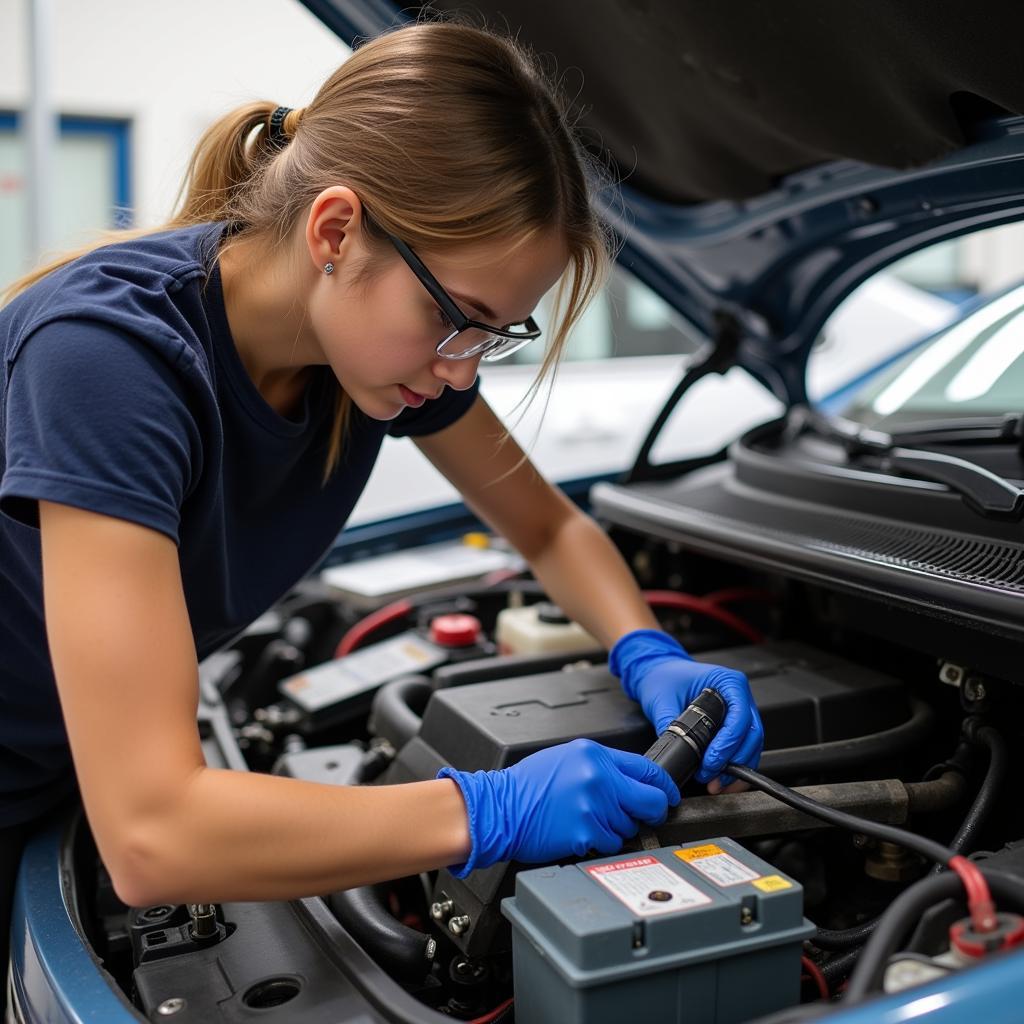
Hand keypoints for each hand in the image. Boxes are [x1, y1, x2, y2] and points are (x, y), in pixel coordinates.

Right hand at [437, 738, 679, 875]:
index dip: (664, 787)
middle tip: (642, 815)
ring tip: (588, 819)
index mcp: (595, 755)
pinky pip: (610, 844)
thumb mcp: (568, 758)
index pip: (648, 770)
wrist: (500, 807)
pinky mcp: (585, 833)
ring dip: (616, 829)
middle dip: (651, 811)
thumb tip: (634, 781)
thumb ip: (603, 766)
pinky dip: (598, 842)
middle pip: (651, 801)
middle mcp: (598, 778)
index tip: (668, 795)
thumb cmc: (528, 785)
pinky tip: (578, 831)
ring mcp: (593, 807)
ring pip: (629, 827)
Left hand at [609, 629, 763, 786]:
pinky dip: (734, 766)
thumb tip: (674, 750)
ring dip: (736, 768)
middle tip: (712, 777)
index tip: (712, 760)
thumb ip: (669, 723)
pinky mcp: (734, 725)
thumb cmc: (664, 677)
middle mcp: (740, 696)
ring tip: (715, 783)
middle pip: (751, 734)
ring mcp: (740, 711)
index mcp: (728, 682)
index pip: (740, 715)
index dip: (728, 742)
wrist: (660, 673)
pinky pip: (742, 748)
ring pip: (751, 745)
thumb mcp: (663, 698)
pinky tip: (721, 779)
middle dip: (733, 760)